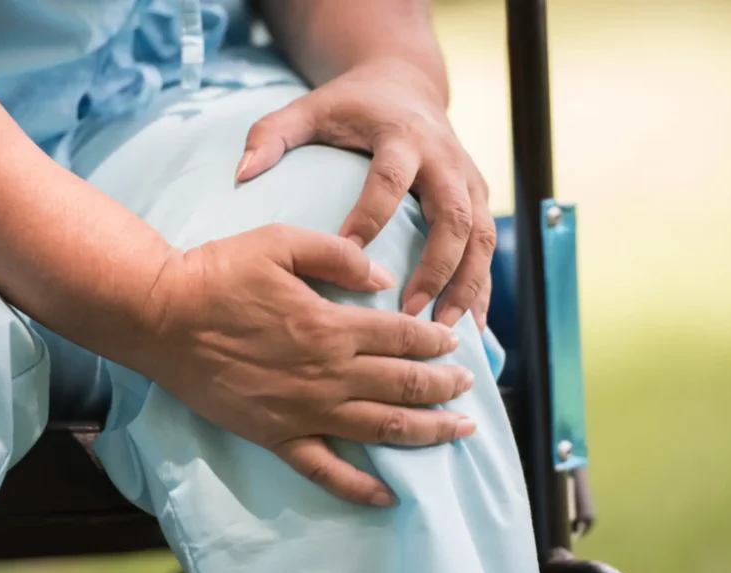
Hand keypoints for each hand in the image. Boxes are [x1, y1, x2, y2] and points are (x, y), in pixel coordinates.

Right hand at [139, 224, 475, 506]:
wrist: (162, 317)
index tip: (455, 342)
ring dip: (427, 431)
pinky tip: (389, 494)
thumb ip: (339, 256)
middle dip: (445, 387)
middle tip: (468, 386)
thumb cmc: (219, 274)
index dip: (435, 340)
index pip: (403, 336)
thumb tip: (384, 278)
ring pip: (381, 428)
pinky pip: (326, 470)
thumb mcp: (281, 242)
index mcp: (332, 325)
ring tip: (459, 432)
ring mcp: (304, 411)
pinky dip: (360, 486)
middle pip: (404, 385)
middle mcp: (327, 374)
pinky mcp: (277, 436)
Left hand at [236, 58, 494, 331]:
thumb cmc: (351, 105)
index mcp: (401, 136)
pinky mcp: (479, 196)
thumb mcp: (310, 108)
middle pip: (454, 216)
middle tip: (412, 313)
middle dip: (438, 267)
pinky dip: (482, 287)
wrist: (406, 84)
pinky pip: (488, 247)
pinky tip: (473, 326)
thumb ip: (272, 134)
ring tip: (445, 330)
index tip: (351, 256)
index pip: (391, 179)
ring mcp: (468, 179)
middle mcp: (444, 159)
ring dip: (467, 285)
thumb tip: (242, 173)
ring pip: (480, 237)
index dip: (373, 215)